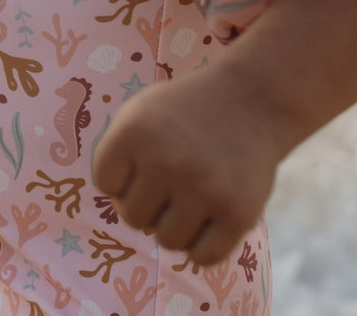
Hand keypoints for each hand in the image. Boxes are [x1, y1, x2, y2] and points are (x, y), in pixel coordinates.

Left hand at [90, 60, 290, 266]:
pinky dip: (203, 247)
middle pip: (132, 218)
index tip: (145, 161)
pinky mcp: (238, 213)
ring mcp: (204, 188)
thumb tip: (119, 210)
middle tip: (173, 182)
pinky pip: (203, 258)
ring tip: (192, 199)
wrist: (252, 99)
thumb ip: (116, 157)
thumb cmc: (186, 112)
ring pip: (166, 241)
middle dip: (149, 204)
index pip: (105, 184)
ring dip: (176, 226)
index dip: (123, 178)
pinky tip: (211, 220)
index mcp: (134, 132)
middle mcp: (166, 161)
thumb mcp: (140, 113)